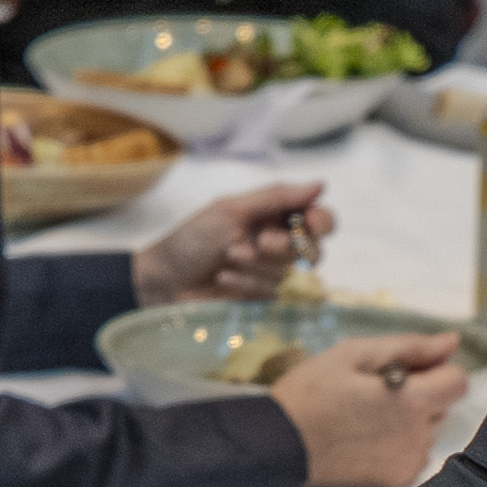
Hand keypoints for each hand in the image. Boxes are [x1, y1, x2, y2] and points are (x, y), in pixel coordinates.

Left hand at [135, 179, 329, 302]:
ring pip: (296, 274)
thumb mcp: (231, 210)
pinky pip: (278, 295)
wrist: (164, 282)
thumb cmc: (191, 240)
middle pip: (316, 249)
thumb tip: (321, 185)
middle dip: (287, 246)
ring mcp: (274, 276)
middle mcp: (280, 247)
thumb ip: (277, 196)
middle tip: (261, 243)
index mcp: (275, 218)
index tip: (308, 223)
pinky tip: (225, 278)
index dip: (321, 222)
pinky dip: (251, 283)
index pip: (320, 219)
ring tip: (229, 260)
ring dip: (260, 266)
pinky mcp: (265, 302)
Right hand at [268, 331, 464, 486]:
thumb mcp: (354, 354)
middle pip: (442, 406)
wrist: (278, 443)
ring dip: (411, 420)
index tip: (406, 370)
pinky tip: (367, 437)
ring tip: (367, 415)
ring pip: (429, 431)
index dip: (436, 371)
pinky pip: (414, 454)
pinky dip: (400, 444)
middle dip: (420, 394)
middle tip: (376, 391)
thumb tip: (452, 341)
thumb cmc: (311, 392)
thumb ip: (410, 347)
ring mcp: (408, 461)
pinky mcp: (396, 480)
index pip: (458, 382)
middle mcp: (417, 436)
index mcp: (411, 401)